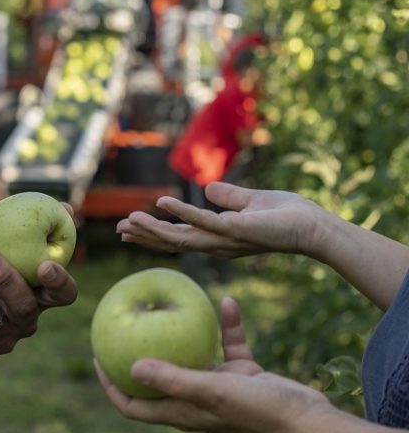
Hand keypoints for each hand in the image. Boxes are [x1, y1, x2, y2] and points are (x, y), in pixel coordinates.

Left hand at [0, 228, 78, 362]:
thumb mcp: (2, 234)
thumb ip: (32, 222)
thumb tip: (65, 207)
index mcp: (42, 293)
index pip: (64, 294)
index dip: (58, 282)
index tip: (44, 265)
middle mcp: (26, 320)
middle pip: (23, 307)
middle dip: (4, 278)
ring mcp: (2, 339)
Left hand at [95, 297, 332, 432]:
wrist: (310, 419)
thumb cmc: (260, 411)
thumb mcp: (212, 391)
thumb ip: (173, 379)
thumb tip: (129, 368)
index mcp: (181, 410)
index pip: (133, 405)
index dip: (110, 386)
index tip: (96, 356)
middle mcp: (195, 398)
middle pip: (157, 376)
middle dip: (139, 352)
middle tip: (124, 321)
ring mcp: (219, 386)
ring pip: (192, 354)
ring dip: (182, 331)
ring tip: (168, 302)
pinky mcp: (243, 375)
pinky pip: (228, 344)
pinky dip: (225, 325)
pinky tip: (226, 302)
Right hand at [117, 182, 321, 257]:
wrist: (314, 226)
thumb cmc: (287, 215)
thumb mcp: (251, 202)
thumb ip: (229, 197)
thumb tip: (208, 188)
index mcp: (218, 238)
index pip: (179, 236)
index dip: (154, 233)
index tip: (130, 227)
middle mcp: (217, 244)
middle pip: (173, 242)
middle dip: (145, 236)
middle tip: (119, 230)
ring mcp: (225, 240)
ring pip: (181, 237)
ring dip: (153, 229)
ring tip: (128, 221)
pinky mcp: (236, 231)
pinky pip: (203, 221)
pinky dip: (181, 212)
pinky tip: (161, 203)